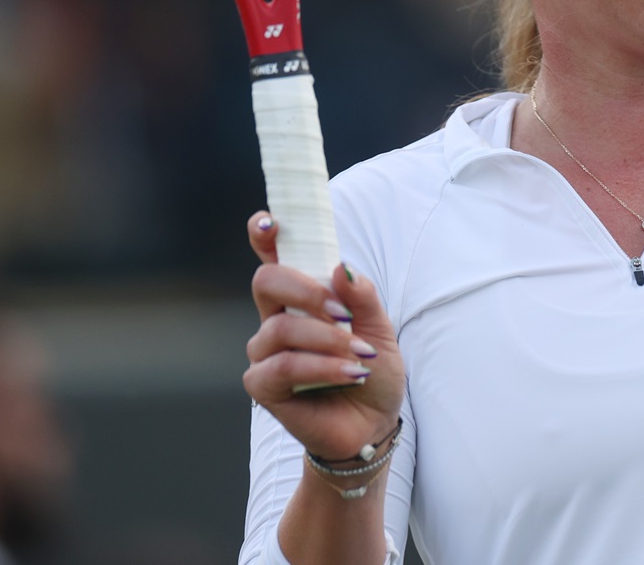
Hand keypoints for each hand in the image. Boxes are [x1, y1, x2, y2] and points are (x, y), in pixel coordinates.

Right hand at [242, 212, 405, 460]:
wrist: (373, 422)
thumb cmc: (371, 369)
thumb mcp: (380, 329)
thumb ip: (362, 298)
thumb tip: (340, 269)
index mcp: (302, 298)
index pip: (275, 258)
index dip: (265, 234)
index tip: (270, 222)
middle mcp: (276, 319)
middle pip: (266, 282)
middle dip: (305, 291)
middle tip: (343, 313)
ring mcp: (265, 352)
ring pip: (280, 329)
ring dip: (326, 340)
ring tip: (359, 357)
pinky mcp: (263, 386)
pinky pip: (283, 367)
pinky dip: (322, 368)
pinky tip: (350, 375)